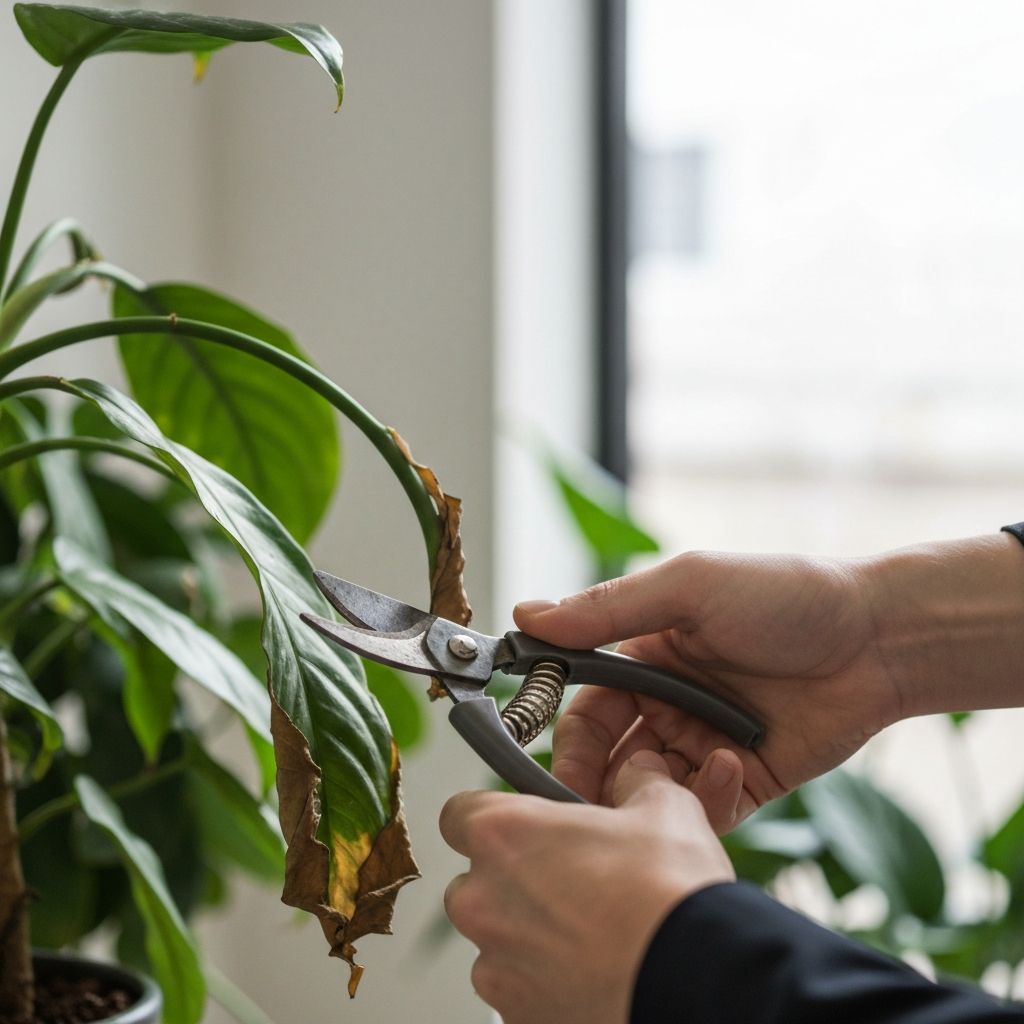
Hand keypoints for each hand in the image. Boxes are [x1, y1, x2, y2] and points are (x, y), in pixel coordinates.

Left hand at [440, 750, 733, 1023]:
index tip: (522, 826)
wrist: (696, 978)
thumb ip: (636, 780)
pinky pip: (515, 986)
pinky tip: (590, 968)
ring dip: (526, 932)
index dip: (491, 818)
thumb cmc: (670, 893)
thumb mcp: (663, 807)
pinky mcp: (514, 1012)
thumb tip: (639, 770)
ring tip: (588, 931)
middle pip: (474, 880)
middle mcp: (483, 897)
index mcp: (504, 833)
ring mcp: (494, 961)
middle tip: (569, 880)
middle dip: (511, 880)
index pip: (459, 813)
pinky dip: (542, 978)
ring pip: (495, 938)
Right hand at [515, 535, 1023, 829]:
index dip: (559, 732)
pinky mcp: (743, 783)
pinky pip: (702, 812)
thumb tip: (525, 615)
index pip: (581, 707)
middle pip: (606, 760)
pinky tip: (727, 764)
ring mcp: (703, 747)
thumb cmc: (782, 595)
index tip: (532, 756)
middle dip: (589, 784)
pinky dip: (702, 802)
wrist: (877, 636)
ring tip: (660, 787)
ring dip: (646, 797)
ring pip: (647, 795)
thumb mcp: (687, 588)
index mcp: (644, 658)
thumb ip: (605, 610)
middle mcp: (667, 706)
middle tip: (583, 805)